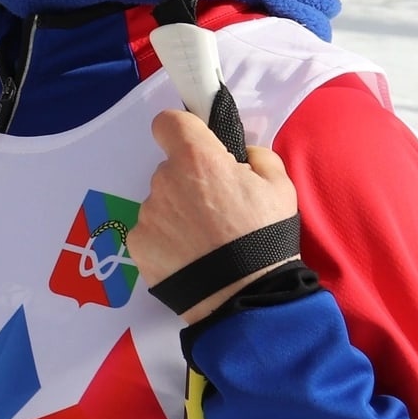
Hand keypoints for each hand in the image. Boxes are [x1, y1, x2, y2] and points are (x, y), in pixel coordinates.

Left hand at [129, 111, 301, 323]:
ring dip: (178, 213)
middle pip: (170, 169)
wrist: (245, 295)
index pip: (168, 123)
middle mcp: (164, 180)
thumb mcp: (280, 187)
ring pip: (161, 203)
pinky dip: (167, 241)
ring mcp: (147, 213)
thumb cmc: (265, 237)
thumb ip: (257, 158)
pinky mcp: (137, 244)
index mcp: (196, 158)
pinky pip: (151, 232)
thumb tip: (240, 154)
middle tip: (218, 208)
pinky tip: (191, 257)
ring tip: (207, 240)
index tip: (196, 146)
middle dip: (190, 181)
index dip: (182, 131)